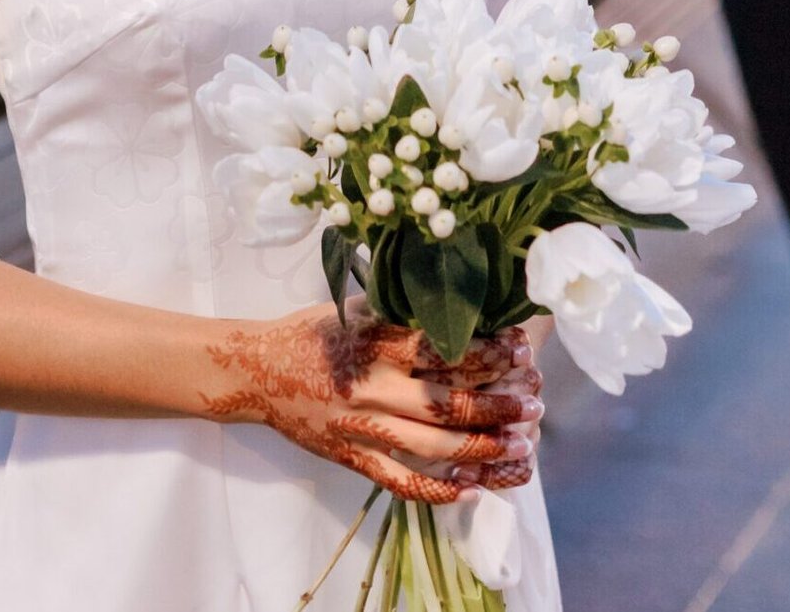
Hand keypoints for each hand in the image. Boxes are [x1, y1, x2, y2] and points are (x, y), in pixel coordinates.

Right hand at [205, 304, 542, 504]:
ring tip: (518, 448)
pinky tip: (470, 488)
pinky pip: (399, 481)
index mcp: (374, 343)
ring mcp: (362, 427)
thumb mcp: (352, 307)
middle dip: (495, 406)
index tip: (519, 349)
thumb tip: (451, 299)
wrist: (256, 372)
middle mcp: (371, 387)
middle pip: (444, 403)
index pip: (439, 349)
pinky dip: (437, 490)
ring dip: (480, 449)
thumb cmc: (309, 333)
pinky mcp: (352, 457)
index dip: (484, 352)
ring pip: (431, 445)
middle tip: (533, 406)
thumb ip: (398, 309)